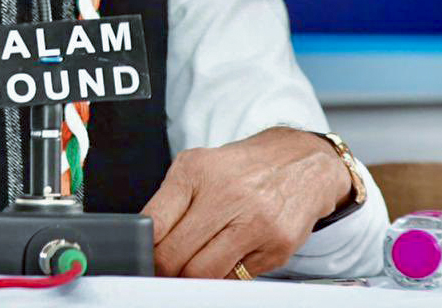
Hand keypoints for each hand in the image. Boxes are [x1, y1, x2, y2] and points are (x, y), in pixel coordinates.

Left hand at [141, 127, 351, 278]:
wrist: (300, 164)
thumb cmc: (240, 169)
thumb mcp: (196, 167)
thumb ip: (169, 202)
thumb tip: (145, 243)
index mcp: (196, 172)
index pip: (155, 222)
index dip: (143, 247)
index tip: (141, 255)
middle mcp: (226, 195)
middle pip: (175, 254)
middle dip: (163, 269)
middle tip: (162, 269)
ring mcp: (255, 223)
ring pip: (203, 274)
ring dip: (190, 278)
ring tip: (188, 268)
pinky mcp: (277, 248)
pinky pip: (235, 278)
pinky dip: (222, 276)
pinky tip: (224, 258)